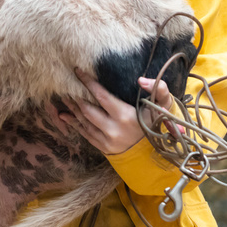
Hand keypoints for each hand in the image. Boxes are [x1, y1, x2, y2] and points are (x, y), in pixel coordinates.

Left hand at [60, 68, 178, 154]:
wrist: (155, 155)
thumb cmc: (157, 125)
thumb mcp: (163, 106)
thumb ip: (158, 89)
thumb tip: (141, 80)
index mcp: (125, 116)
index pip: (101, 96)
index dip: (88, 83)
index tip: (78, 71)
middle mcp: (112, 129)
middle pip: (87, 110)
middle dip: (75, 96)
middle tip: (64, 84)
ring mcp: (106, 140)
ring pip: (83, 122)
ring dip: (71, 109)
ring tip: (62, 97)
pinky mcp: (103, 148)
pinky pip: (84, 134)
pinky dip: (73, 123)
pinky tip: (64, 115)